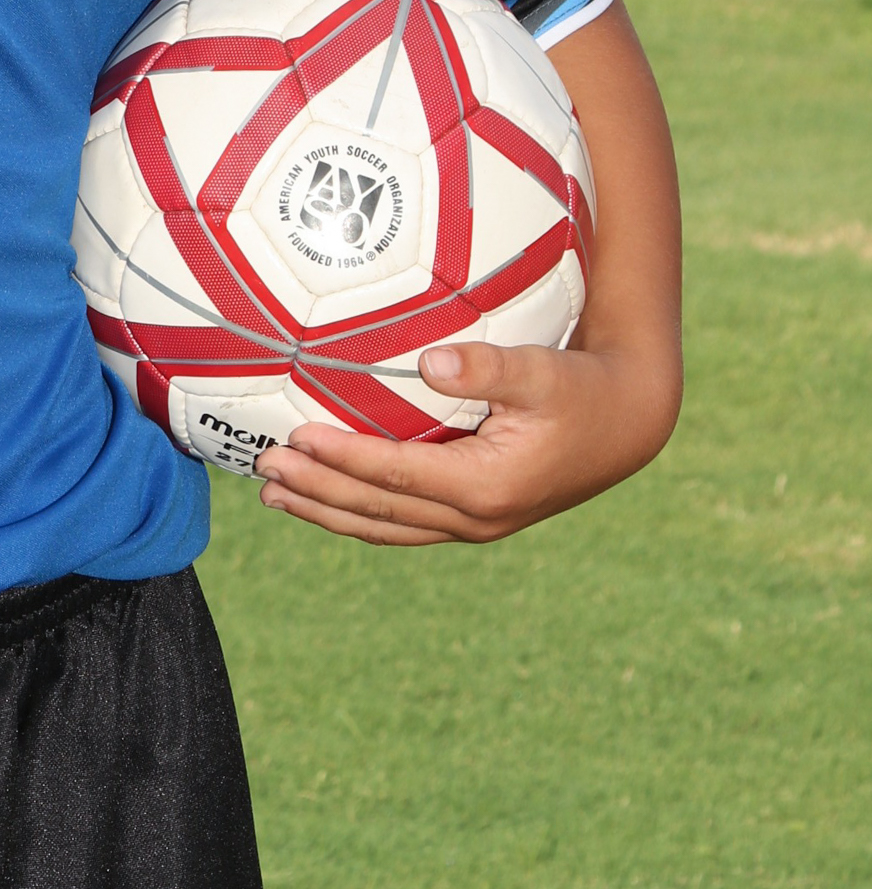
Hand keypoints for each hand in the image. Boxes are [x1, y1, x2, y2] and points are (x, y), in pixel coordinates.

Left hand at [255, 333, 676, 546]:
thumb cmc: (582, 387)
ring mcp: (474, 525)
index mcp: (486, 486)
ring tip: (274, 495)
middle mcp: (475, 518)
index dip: (341, 460)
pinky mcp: (473, 517)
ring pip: (385, 528)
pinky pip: (403, 523)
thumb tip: (430, 360)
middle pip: (378, 512)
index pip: (395, 476)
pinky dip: (358, 513)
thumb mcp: (543, 371)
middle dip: (317, 493)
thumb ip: (489, 367)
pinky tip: (324, 497)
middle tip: (262, 470)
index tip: (294, 440)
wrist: (626, 424)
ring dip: (327, 512)